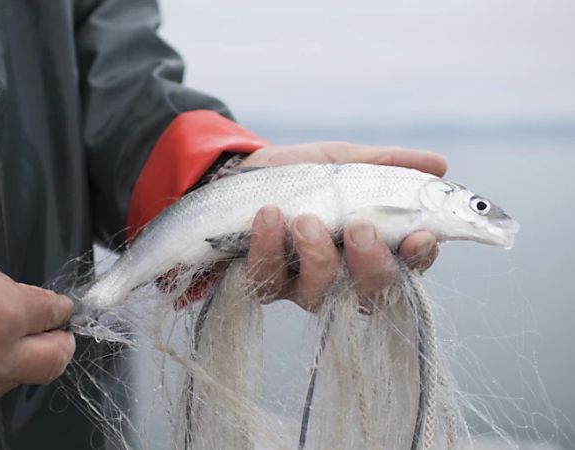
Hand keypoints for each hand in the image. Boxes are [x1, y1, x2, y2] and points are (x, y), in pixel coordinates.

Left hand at [243, 142, 446, 310]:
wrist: (243, 174)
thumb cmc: (303, 175)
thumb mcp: (345, 161)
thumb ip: (387, 164)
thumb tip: (438, 165)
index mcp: (372, 250)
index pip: (408, 267)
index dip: (418, 258)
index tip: (420, 236)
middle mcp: (342, 279)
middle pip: (369, 294)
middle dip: (370, 264)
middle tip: (360, 228)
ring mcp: (301, 286)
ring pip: (318, 294)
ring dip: (316, 256)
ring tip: (305, 219)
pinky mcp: (264, 282)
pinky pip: (268, 279)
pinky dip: (268, 247)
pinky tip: (268, 214)